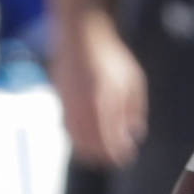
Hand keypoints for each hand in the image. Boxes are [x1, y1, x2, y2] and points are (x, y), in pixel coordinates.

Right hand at [52, 9, 146, 169]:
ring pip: (76, 140)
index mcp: (103, 103)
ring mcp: (68, 104)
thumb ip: (134, 110)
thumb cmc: (112, 58)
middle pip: (91, 146)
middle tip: (116, 157)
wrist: (82, 36)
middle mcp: (82, 107)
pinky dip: (79, 137)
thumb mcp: (133, 82)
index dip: (119, 154)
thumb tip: (133, 134)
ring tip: (102, 150)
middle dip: (104, 156)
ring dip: (90, 150)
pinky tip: (89, 134)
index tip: (127, 157)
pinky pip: (68, 127)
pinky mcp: (60, 99)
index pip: (109, 141)